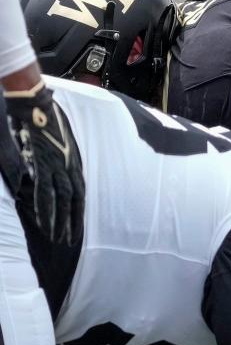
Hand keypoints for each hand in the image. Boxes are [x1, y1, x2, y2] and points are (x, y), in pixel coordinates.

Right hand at [6, 80, 84, 243]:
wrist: (36, 104)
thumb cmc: (46, 120)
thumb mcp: (59, 143)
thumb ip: (57, 161)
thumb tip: (47, 177)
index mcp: (74, 160)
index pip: (80, 191)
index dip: (79, 210)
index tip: (78, 226)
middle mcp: (69, 165)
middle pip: (74, 199)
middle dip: (72, 221)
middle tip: (70, 240)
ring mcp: (56, 165)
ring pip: (61, 199)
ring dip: (59, 220)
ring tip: (57, 237)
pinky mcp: (41, 163)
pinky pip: (43, 190)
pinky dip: (44, 207)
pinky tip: (44, 221)